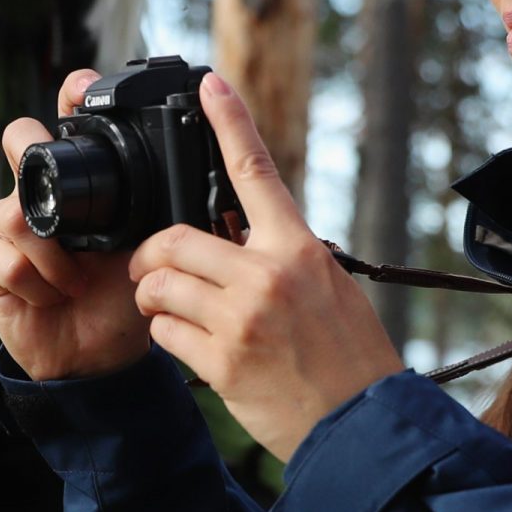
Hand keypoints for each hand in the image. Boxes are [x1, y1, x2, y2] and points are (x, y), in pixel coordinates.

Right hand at [0, 69, 156, 380]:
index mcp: (82, 182)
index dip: (70, 98)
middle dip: (32, 149)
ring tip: (77, 279)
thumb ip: (164, 209)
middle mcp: (40, 194)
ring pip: (13, 209)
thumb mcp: (154, 248)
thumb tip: (206, 174)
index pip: (66, 120)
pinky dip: (37, 281)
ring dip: (53, 253)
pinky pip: (4, 256)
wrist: (100, 355)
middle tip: (58, 183)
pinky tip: (56, 296)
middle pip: (17, 139)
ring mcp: (9, 226)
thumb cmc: (125, 297)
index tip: (82, 90)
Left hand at [128, 72, 402, 460]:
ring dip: (153, 298)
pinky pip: (164, 334)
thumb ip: (282, 256)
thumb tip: (237, 232)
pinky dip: (166, 337)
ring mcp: (242, 319)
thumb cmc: (349, 357)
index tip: (209, 86)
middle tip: (152, 271)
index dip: (230, 122)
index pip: (257, 172)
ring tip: (170, 311)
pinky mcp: (222, 362)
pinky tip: (189, 347)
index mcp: (299, 249)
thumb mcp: (329, 288)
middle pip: (174, 239)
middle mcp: (268, 276)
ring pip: (160, 286)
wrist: (361, 425)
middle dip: (151, 256)